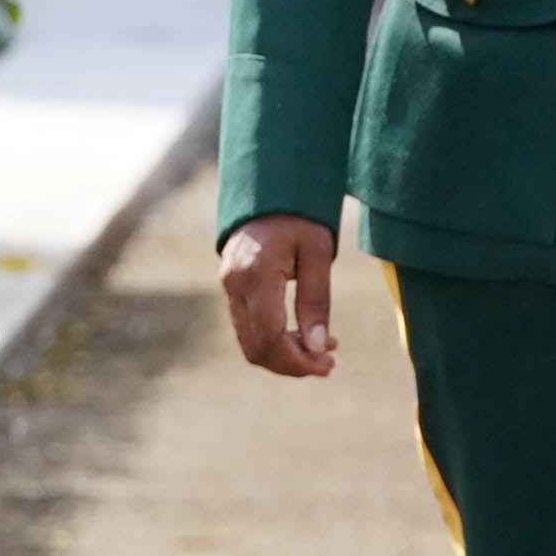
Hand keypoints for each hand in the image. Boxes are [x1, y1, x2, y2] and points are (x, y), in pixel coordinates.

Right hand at [217, 215, 341, 376]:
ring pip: (249, 342)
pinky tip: (301, 335)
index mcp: (256, 274)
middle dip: (292, 364)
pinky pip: (247, 328)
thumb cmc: (300, 216)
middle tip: (327, 363)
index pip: (270, 337)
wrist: (268, 190)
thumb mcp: (318, 253)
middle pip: (256, 347)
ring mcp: (228, 288)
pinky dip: (273, 340)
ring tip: (321, 348)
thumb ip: (316, 300)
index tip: (327, 365)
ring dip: (284, 355)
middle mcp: (235, 284)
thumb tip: (317, 347)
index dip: (297, 361)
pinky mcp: (231, 289)